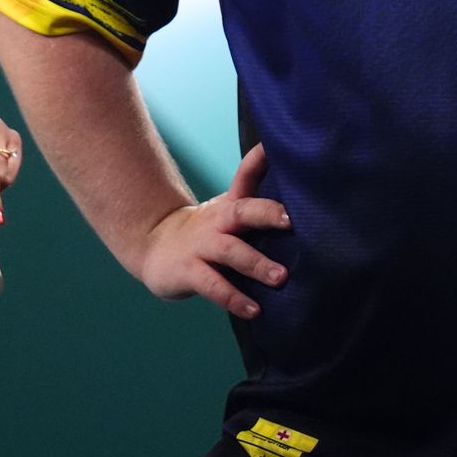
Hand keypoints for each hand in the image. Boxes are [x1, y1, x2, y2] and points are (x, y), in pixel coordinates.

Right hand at [136, 142, 290, 318]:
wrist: (155, 247)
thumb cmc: (207, 230)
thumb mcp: (229, 210)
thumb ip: (259, 205)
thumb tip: (301, 194)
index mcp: (230, 206)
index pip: (245, 176)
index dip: (259, 159)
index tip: (274, 147)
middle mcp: (218, 222)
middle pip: (243, 211)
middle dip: (267, 214)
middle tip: (292, 221)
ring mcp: (202, 247)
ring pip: (231, 252)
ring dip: (256, 264)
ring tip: (281, 278)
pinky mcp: (190, 272)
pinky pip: (214, 286)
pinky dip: (234, 299)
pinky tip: (254, 310)